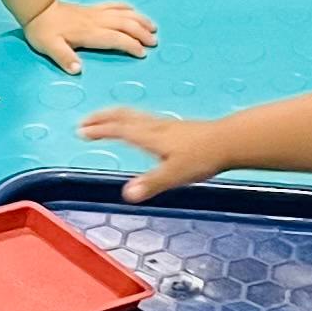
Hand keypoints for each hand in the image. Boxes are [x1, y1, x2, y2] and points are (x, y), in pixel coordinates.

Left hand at [23, 0, 158, 75]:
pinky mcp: (93, 9)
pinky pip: (114, 6)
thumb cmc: (43, 32)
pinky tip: (134, 12)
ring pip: (124, 14)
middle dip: (142, 33)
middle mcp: (97, 21)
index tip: (142, 53)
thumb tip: (77, 69)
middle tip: (154, 42)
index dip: (131, 45)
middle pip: (125, 25)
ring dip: (140, 20)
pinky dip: (127, 9)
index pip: (116, 38)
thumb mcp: (50, 48)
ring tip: (153, 28)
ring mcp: (96, 13)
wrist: (38, 9)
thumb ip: (64, 58)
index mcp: (89, 33)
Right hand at [76, 106, 226, 201]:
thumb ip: (150, 184)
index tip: (82, 131)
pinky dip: (133, 119)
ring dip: (116, 116)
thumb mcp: (174, 175)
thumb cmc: (203, 157)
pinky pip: (146, 119)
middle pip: (123, 116)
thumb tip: (128, 194)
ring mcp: (167, 126)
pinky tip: (141, 127)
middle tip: (85, 121)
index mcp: (151, 137)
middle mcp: (156, 127)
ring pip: (135, 115)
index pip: (119, 130)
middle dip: (102, 117)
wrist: (229, 141)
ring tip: (106, 119)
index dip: (99, 130)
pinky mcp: (177, 128)